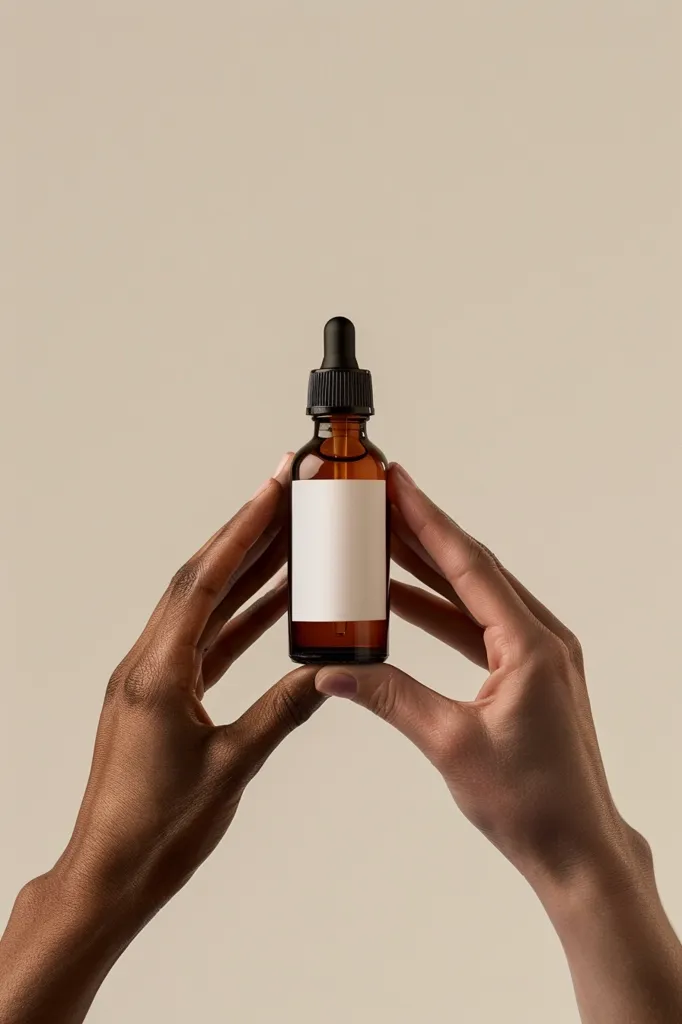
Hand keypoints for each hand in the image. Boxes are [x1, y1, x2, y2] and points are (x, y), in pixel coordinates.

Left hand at [0, 454, 324, 1023]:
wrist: (110, 872)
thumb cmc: (158, 830)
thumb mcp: (233, 766)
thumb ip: (282, 711)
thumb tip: (328, 671)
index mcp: (157, 673)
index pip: (203, 582)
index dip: (241, 531)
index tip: (272, 488)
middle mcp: (147, 663)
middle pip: (200, 580)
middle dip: (245, 533)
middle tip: (285, 495)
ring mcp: (153, 677)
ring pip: (203, 607)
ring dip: (245, 571)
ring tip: (289, 538)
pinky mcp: (163, 695)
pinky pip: (206, 640)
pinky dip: (240, 617)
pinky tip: (272, 604)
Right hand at [318, 462, 641, 887]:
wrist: (576, 847)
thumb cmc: (530, 803)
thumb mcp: (449, 744)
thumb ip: (389, 697)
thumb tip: (334, 670)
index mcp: (531, 646)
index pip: (469, 566)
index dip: (429, 520)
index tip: (398, 483)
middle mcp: (542, 639)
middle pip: (473, 570)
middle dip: (423, 534)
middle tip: (381, 502)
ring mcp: (540, 655)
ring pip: (475, 596)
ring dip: (429, 571)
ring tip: (383, 543)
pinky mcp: (530, 674)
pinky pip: (479, 626)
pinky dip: (442, 612)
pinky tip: (405, 604)